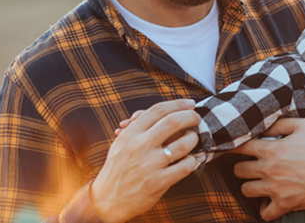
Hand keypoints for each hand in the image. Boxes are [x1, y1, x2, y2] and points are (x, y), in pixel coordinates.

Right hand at [91, 99, 202, 222]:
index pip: (157, 110)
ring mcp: (149, 165)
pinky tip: (189, 160)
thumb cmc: (118, 168)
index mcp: (130, 134)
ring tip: (193, 139)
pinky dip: (192, 161)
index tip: (189, 104)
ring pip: (183, 144)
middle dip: (190, 117)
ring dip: (193, 139)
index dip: (177, 104)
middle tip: (196, 118)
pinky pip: (185, 166)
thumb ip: (140, 127)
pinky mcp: (158, 182)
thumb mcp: (122, 143)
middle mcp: (139, 147)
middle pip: (173, 122)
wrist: (107, 200)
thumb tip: (164, 112)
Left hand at [229, 118, 304, 220]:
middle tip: (251, 166)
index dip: (235, 147)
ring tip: (259, 183)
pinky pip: (264, 213)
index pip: (240, 148)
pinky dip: (264, 208)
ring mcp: (275, 189)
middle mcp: (269, 170)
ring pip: (246, 191)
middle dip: (242, 167)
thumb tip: (265, 125)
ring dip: (251, 186)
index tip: (235, 149)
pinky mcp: (284, 204)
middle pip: (238, 171)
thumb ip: (281, 123)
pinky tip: (270, 201)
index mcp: (271, 149)